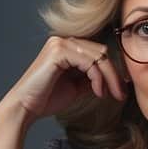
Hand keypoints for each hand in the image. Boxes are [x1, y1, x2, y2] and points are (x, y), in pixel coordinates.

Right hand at [3, 35, 127, 123]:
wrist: (25, 107)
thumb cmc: (47, 98)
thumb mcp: (76, 87)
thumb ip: (91, 78)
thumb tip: (114, 78)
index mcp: (66, 46)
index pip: (98, 52)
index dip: (113, 69)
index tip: (122, 87)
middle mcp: (63, 40)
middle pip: (101, 51)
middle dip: (115, 74)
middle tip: (121, 93)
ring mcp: (60, 43)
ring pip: (98, 56)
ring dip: (109, 77)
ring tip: (111, 94)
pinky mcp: (58, 51)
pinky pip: (89, 62)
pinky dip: (97, 77)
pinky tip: (98, 92)